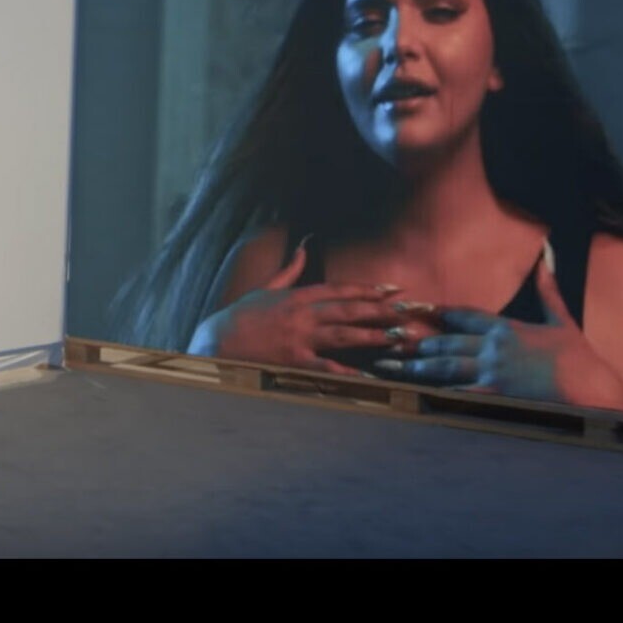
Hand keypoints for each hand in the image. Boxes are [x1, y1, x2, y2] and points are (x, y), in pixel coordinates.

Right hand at [193, 239, 430, 374]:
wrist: (215, 343)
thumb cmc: (238, 317)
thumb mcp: (264, 289)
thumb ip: (290, 271)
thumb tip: (304, 248)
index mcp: (295, 297)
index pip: (338, 290)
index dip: (366, 289)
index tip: (391, 290)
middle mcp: (301, 315)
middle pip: (347, 309)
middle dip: (379, 309)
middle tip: (407, 310)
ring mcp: (298, 339)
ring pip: (343, 334)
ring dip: (373, 335)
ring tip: (398, 337)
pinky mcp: (293, 361)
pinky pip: (325, 366)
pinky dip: (347, 371)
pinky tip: (368, 374)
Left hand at [373, 248, 622, 408]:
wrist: (592, 387)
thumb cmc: (579, 356)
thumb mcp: (562, 319)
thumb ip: (547, 290)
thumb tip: (546, 256)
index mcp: (506, 327)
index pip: (462, 314)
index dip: (436, 310)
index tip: (412, 306)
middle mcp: (493, 346)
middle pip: (446, 341)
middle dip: (416, 339)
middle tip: (388, 336)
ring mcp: (492, 370)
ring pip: (446, 366)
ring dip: (417, 365)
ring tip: (392, 365)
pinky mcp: (496, 393)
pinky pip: (459, 392)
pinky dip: (437, 392)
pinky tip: (417, 393)